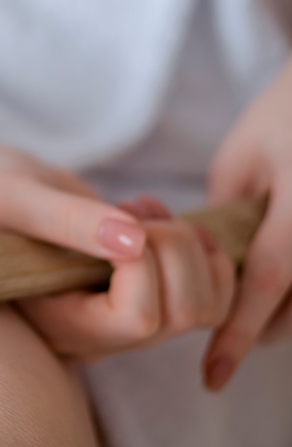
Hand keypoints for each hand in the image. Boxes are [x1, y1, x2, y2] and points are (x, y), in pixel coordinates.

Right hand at [17, 197, 234, 359]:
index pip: (136, 318)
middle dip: (173, 247)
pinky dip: (201, 249)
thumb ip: (68, 220)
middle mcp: (98, 338)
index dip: (143, 264)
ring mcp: (126, 324)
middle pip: (181, 313)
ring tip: (142, 212)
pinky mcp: (149, 302)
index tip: (113, 219)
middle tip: (131, 209)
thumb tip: (135, 240)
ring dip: (190, 246)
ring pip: (206, 307)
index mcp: (60, 325)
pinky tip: (156, 220)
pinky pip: (211, 294)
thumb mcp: (17, 200)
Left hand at [204, 60, 291, 390]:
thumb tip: (205, 259)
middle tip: (216, 325)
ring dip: (279, 312)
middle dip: (253, 326)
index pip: (264, 286)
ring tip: (245, 301)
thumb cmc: (287, 111)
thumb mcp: (241, 158)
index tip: (211, 377)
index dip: (234, 336)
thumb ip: (222, 214)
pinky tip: (274, 277)